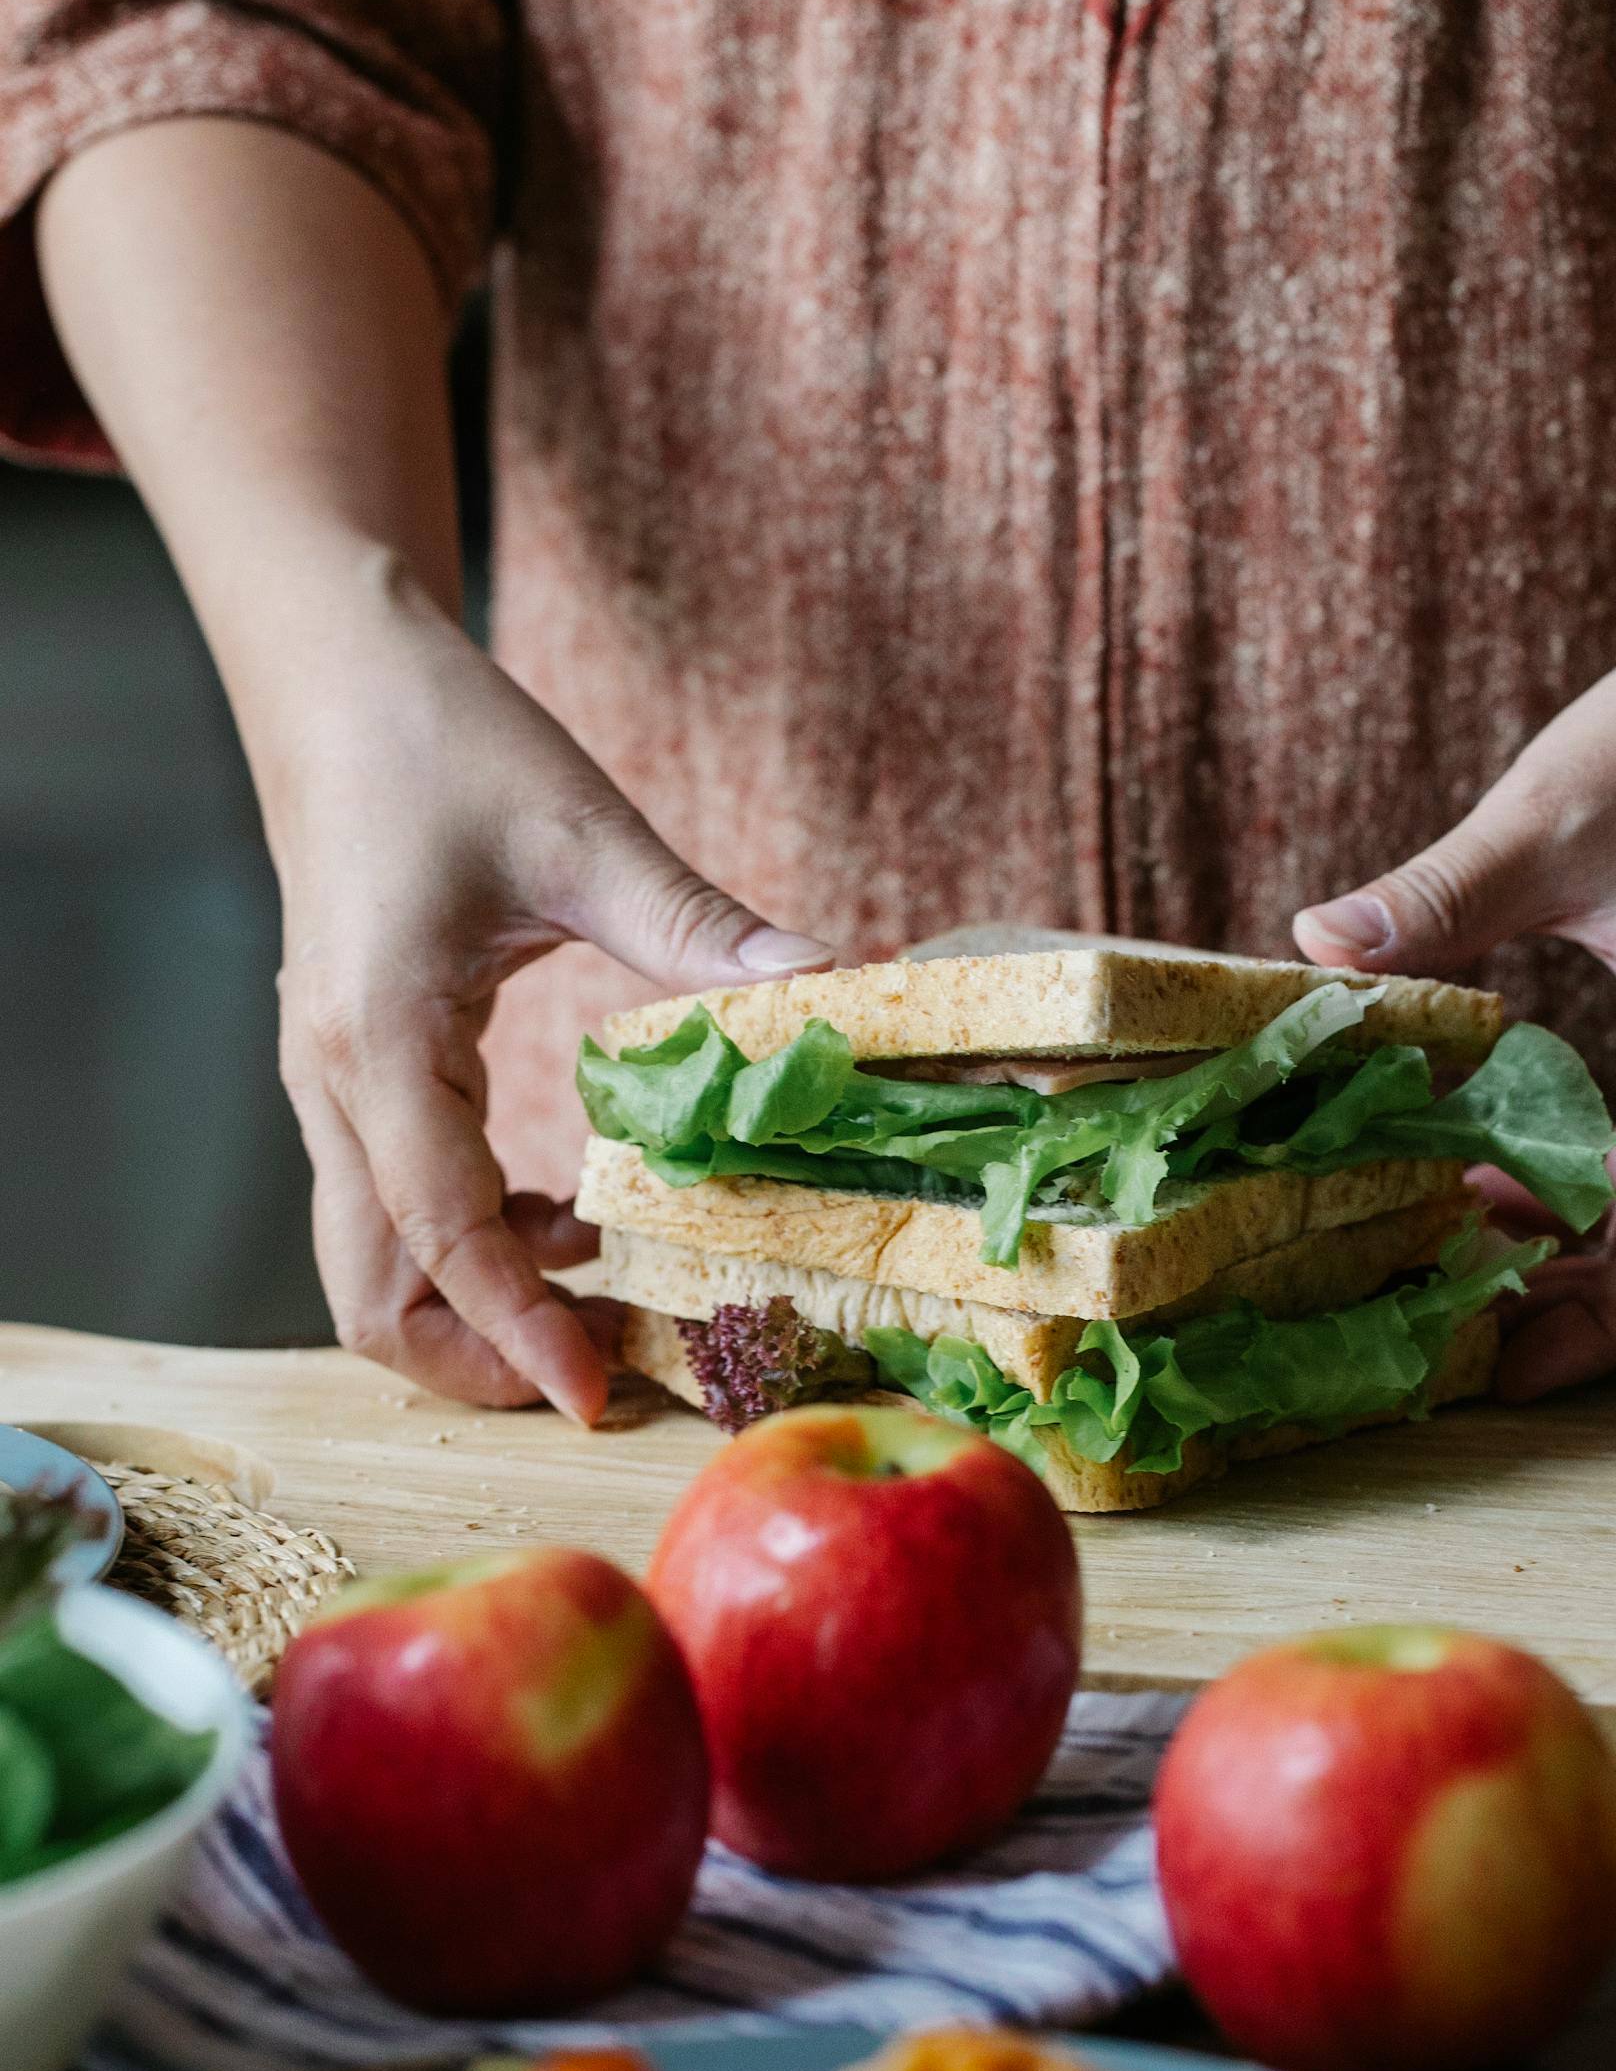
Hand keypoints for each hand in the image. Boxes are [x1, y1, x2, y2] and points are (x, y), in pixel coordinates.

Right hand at [271, 563, 830, 1422]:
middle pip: (369, 1291)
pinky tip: (569, 1211)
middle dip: (476, 1360)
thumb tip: (830, 986)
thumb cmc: (444, 740)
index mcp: (382, 1043)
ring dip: (473, 1304)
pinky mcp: (351, 1067)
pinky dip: (470, 1240)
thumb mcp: (584, 833)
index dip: (523, 1333)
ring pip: (372, 1258)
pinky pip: (393, 1199)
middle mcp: (335, 1084)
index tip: (607, 1396)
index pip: (445, 1238)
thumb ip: (697, 927)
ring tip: (601, 1298)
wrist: (335, 674)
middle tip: (604, 1373)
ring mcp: (330, 1082)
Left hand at [1294, 583, 1615, 1394]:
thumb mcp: (1555, 814)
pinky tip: (1481, 1185)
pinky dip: (1579, 1188)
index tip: (1502, 1376)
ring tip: (1440, 1275)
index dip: (1598, 1326)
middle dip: (1567, 1310)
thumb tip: (1316, 945)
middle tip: (1439, 1345)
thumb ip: (1440, 897)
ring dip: (1567, 1251)